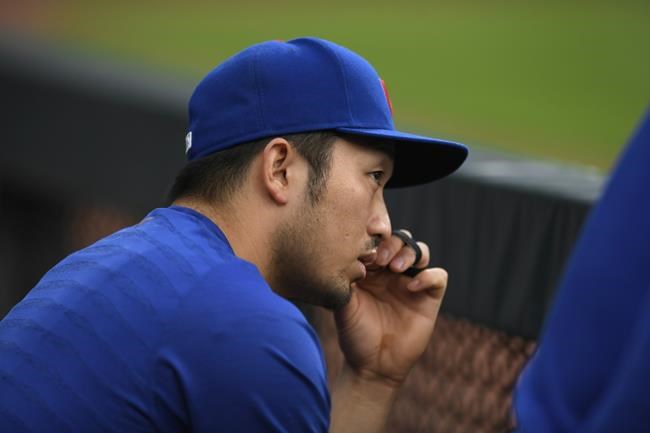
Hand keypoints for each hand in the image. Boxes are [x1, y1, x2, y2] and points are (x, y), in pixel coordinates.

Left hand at [334, 230, 447, 386]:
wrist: (373, 365)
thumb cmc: (355, 334)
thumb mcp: (343, 306)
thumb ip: (345, 282)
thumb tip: (348, 258)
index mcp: (370, 269)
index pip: (376, 242)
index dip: (372, 241)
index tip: (363, 251)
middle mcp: (391, 272)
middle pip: (399, 240)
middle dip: (391, 244)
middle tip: (380, 260)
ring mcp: (411, 283)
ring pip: (419, 251)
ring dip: (409, 252)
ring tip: (395, 268)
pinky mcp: (429, 297)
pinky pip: (438, 276)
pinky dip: (429, 275)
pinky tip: (412, 286)